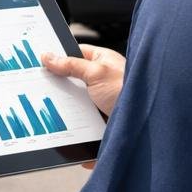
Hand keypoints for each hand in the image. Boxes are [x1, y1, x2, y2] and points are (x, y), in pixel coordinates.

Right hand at [42, 45, 125, 169]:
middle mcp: (101, 82)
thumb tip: (48, 56)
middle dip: (58, 88)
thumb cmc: (132, 90)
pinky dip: (75, 136)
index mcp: (102, 62)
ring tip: (51, 116)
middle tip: (40, 89)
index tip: (38, 62)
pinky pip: (83, 129)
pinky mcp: (101, 123)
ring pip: (75, 107)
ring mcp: (101, 103)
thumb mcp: (96, 72)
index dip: (57, 57)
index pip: (74, 54)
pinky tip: (66, 138)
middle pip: (71, 82)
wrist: (152, 125)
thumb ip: (71, 65)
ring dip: (66, 114)